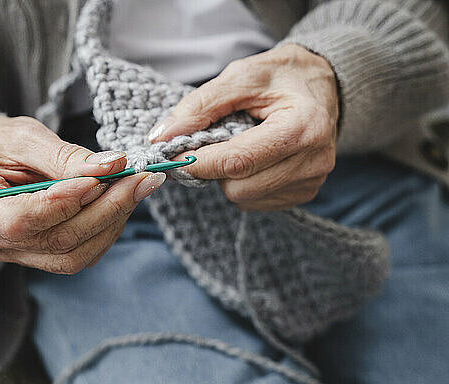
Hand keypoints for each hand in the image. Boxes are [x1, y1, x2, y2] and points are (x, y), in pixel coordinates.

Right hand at [0, 116, 165, 273]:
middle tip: (139, 179)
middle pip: (57, 240)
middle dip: (106, 209)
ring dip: (113, 222)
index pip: (21, 219)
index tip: (101, 177)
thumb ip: (65, 156)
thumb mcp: (24, 137)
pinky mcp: (39, 256)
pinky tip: (121, 203)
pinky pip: (80, 254)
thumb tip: (111, 166)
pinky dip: (107, 230)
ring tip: (136, 188)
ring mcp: (15, 252)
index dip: (64, 202)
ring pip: (74, 254)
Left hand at [148, 44, 337, 210]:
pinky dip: (243, 184)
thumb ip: (200, 106)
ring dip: (228, 177)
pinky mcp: (305, 193)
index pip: (237, 161)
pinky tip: (253, 159)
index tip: (173, 154)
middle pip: (238, 186)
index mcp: (303, 127)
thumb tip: (163, 136)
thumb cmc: (281, 77)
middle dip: (214, 168)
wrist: (323, 84)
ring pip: (244, 198)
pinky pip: (255, 202)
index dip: (198, 162)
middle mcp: (314, 160)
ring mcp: (312, 181)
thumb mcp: (239, 77)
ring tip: (239, 145)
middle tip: (211, 142)